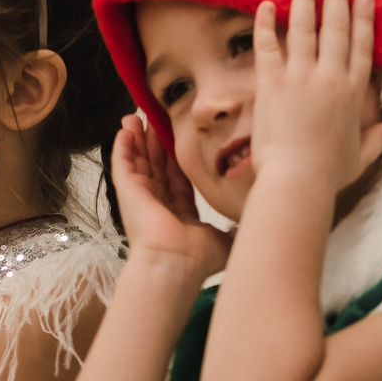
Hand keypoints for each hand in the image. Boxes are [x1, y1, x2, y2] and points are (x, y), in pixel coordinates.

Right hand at [112, 114, 229, 278]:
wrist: (176, 264)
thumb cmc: (200, 257)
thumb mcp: (228, 239)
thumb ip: (239, 227)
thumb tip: (258, 222)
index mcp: (181, 212)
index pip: (178, 177)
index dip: (177, 156)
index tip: (181, 138)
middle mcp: (159, 202)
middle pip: (157, 165)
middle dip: (156, 142)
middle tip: (158, 118)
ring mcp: (141, 196)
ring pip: (138, 160)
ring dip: (137, 138)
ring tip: (137, 116)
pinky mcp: (127, 190)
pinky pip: (123, 162)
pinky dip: (123, 145)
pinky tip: (126, 128)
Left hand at [248, 0, 381, 197]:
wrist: (297, 182)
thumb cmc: (328, 175)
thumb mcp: (361, 156)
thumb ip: (381, 139)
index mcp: (353, 93)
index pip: (361, 47)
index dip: (363, 19)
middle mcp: (330, 77)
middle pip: (336, 28)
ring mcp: (301, 77)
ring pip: (304, 27)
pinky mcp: (272, 83)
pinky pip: (268, 45)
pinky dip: (266, 24)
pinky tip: (265, 4)